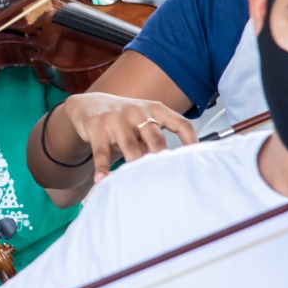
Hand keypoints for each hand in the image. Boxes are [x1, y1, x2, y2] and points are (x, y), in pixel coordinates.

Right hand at [61, 93, 195, 183]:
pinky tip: (102, 179)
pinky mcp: (97, 126)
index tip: (197, 158)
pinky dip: (102, 167)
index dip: (191, 141)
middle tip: (166, 177)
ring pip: (130, 145)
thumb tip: (165, 165)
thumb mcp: (142, 124)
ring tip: (137, 181)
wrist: (90, 106)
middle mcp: (137, 111)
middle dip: (161, 157)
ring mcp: (116, 118)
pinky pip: (101, 150)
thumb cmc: (124, 119)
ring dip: (134, 164)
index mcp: (155, 109)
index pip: (180, 123)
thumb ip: (153, 141)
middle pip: (155, 137)